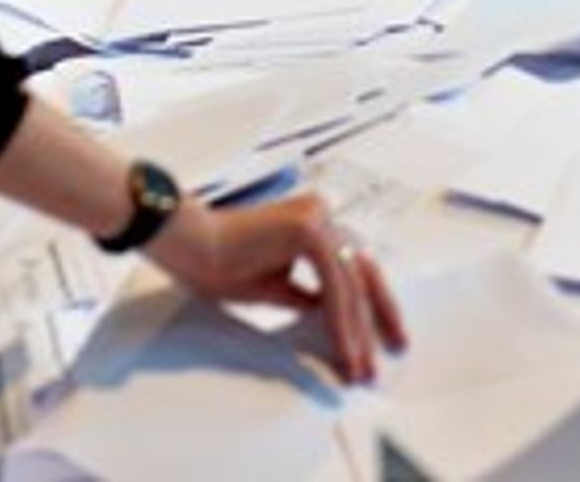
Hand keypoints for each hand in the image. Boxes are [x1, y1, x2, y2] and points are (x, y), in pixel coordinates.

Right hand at [146, 195, 406, 383]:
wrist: (188, 245)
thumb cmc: (220, 261)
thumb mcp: (277, 287)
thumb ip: (309, 297)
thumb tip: (334, 316)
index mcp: (315, 222)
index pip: (353, 265)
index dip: (369, 304)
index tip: (378, 338)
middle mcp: (322, 214)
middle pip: (364, 270)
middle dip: (380, 316)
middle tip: (392, 350)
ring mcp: (318, 219)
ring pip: (352, 283)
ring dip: (358, 331)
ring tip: (360, 366)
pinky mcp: (308, 231)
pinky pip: (334, 287)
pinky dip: (340, 322)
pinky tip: (344, 349)